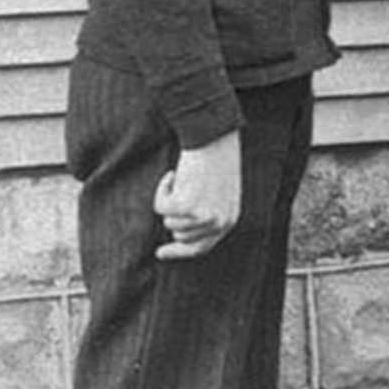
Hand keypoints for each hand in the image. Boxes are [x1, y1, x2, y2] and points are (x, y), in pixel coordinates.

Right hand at [153, 132, 241, 261]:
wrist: (213, 136)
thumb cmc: (214, 159)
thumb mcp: (216, 192)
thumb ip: (204, 214)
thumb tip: (177, 235)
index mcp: (229, 220)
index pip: (201, 247)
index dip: (180, 251)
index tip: (160, 253)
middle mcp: (219, 223)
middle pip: (180, 235)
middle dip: (174, 215)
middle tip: (178, 190)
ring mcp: (204, 216)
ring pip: (169, 222)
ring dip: (170, 198)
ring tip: (182, 179)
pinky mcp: (187, 206)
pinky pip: (161, 207)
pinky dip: (162, 189)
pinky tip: (173, 174)